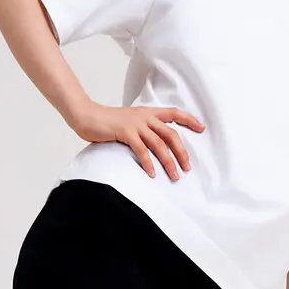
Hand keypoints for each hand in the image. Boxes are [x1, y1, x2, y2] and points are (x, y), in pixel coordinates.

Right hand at [69, 102, 203, 180]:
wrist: (86, 116)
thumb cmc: (106, 122)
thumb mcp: (129, 121)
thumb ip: (143, 128)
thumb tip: (155, 143)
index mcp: (147, 112)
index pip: (174, 113)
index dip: (189, 120)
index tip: (202, 128)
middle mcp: (145, 116)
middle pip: (171, 134)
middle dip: (182, 152)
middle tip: (187, 168)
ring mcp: (135, 124)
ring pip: (159, 144)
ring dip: (169, 162)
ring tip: (174, 176)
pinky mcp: (125, 132)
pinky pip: (142, 150)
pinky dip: (148, 163)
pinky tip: (152, 174)